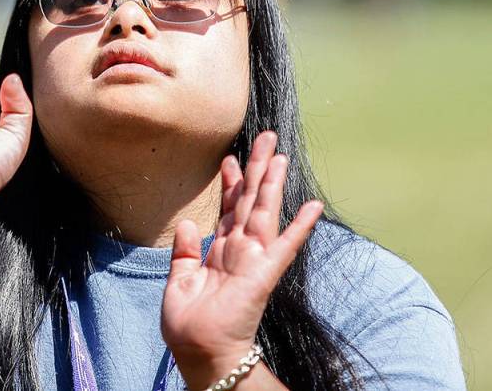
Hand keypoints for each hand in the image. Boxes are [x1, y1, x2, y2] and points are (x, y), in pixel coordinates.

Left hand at [161, 131, 322, 387]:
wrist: (200, 353)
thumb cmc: (189, 324)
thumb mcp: (180, 280)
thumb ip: (185, 252)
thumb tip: (187, 223)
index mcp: (220, 252)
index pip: (228, 209)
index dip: (230, 183)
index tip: (230, 157)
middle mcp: (239, 251)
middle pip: (249, 202)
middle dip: (256, 169)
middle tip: (264, 138)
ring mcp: (253, 261)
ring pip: (264, 212)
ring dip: (272, 183)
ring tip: (280, 155)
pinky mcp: (262, 274)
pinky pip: (283, 246)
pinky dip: (299, 226)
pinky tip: (311, 205)